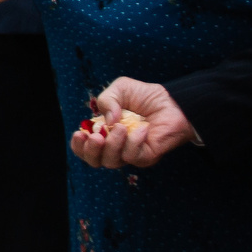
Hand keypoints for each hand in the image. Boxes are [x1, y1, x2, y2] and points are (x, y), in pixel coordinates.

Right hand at [70, 77, 193, 169]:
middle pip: (95, 161)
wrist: (172, 101)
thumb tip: (106, 122)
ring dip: (112, 144)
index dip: (79, 145)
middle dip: (91, 151)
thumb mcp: (119, 90)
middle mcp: (115, 146)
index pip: (85, 148)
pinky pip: (133, 156)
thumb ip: (106, 100)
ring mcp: (130, 153)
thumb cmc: (146, 96)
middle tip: (96, 137)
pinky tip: (142, 128)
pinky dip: (134, 142)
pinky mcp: (146, 157)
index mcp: (104, 132)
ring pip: (112, 161)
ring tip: (121, 127)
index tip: (80, 133)